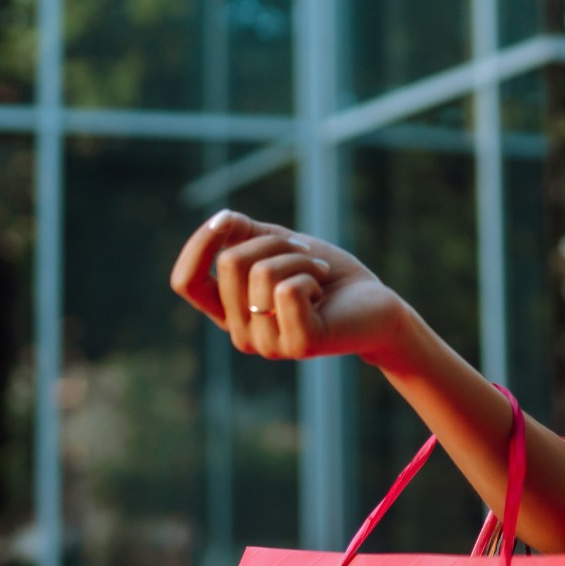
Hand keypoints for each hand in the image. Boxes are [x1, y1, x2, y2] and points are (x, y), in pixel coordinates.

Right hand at [167, 210, 407, 361]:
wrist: (377, 305)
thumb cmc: (326, 276)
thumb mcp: (279, 246)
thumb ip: (245, 234)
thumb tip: (219, 220)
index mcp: (230, 313)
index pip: (187, 282)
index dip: (198, 245)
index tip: (227, 221)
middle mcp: (242, 335)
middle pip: (230, 263)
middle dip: (273, 242)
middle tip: (304, 256)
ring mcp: (268, 345)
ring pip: (262, 272)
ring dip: (300, 259)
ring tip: (319, 275)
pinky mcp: (298, 344)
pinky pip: (288, 289)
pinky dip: (313, 275)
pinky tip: (325, 291)